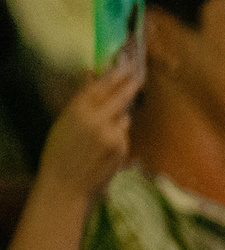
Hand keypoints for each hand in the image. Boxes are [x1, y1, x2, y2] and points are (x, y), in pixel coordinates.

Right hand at [31, 63, 138, 203]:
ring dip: (118, 120)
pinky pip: (123, 135)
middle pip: (120, 97)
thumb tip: (91, 77)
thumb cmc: (59, 152)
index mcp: (77, 111)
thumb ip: (81, 102)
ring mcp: (113, 134)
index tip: (125, 66)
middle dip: (130, 85)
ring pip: (124, 118)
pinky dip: (118, 137)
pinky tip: (104, 149)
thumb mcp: (64, 123)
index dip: (114, 76)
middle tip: (139, 75)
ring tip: (99, 136)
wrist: (66, 183)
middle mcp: (98, 119)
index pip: (100, 87)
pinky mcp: (122, 147)